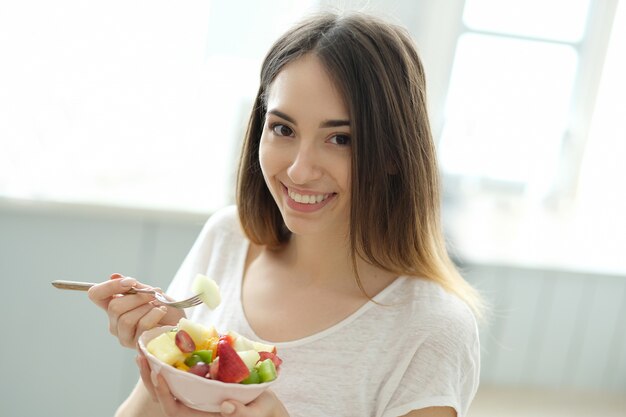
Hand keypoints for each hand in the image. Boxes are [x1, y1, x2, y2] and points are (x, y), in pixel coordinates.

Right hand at [88, 273, 184, 347]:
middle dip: (137, 297)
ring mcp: (124, 335)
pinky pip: (141, 326)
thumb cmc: (164, 308)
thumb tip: (114, 276)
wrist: (181, 323)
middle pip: (114, 307)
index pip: (96, 294)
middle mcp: (114, 322)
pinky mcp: (136, 344)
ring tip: (157, 305)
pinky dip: (154, 314)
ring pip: (126, 319)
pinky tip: (161, 312)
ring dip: (146, 307)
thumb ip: (134, 287)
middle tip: (152, 294)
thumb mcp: (150, 292)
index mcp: (114, 306)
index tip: (130, 282)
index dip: (110, 286)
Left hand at [136, 352, 289, 416]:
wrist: (266, 407)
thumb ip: (241, 413)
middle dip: (150, 377)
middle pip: (164, 395)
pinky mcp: (203, 385)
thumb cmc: (262, 412)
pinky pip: (182, 376)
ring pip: (169, 385)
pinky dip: (172, 363)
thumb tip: (226, 405)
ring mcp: (197, 396)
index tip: (157, 372)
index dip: (162, 392)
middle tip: (140, 355)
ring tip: (145, 350)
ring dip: (156, 368)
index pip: (172, 408)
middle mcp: (194, 407)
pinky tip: (168, 347)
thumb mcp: (256, 413)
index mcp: (200, 416)